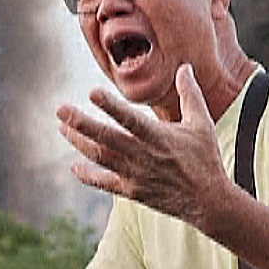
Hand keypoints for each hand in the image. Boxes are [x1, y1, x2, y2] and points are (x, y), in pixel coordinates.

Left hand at [57, 64, 233, 230]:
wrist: (208, 201)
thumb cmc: (205, 158)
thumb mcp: (202, 123)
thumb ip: (190, 93)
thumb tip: (184, 66)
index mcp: (159, 137)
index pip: (131, 120)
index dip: (111, 107)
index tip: (92, 92)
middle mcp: (143, 156)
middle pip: (106, 139)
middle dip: (81, 124)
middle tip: (60, 109)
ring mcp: (135, 175)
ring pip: (100, 158)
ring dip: (78, 142)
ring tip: (61, 127)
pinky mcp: (132, 191)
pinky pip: (104, 183)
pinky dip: (87, 176)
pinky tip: (74, 166)